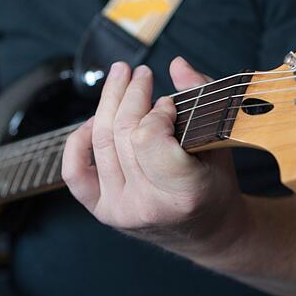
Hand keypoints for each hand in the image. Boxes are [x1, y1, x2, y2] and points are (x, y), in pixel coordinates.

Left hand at [62, 57, 247, 252]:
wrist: (206, 231)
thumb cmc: (215, 184)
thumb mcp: (220, 141)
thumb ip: (201, 98)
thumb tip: (177, 64)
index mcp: (184, 193)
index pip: (149, 137)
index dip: (157, 111)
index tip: (170, 103)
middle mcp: (147, 206)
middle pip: (122, 133)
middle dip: (132, 93)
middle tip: (141, 73)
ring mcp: (121, 210)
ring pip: (101, 142)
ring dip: (109, 102)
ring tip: (122, 80)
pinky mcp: (103, 211)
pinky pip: (75, 171)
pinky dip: (77, 141)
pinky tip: (93, 120)